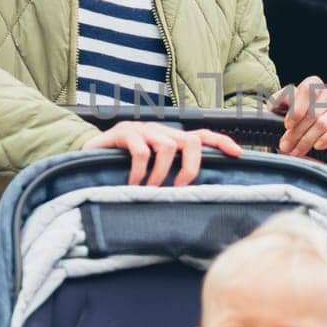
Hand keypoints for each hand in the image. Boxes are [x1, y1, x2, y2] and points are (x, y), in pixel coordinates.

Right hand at [88, 122, 241, 186]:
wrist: (87, 154)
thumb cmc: (122, 165)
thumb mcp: (150, 168)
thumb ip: (170, 173)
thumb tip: (191, 197)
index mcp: (170, 138)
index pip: (203, 134)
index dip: (222, 142)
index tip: (238, 154)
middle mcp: (161, 130)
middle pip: (191, 140)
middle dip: (191, 167)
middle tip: (180, 188)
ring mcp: (143, 129)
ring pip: (167, 147)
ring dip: (161, 174)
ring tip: (150, 189)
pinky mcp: (124, 133)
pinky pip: (141, 152)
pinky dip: (140, 172)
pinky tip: (133, 184)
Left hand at [267, 76, 326, 156]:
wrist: (301, 140)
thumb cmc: (289, 122)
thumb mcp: (278, 110)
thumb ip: (276, 103)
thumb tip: (275, 104)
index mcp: (311, 85)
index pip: (308, 90)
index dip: (297, 108)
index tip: (287, 125)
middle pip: (313, 112)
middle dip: (297, 132)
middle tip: (285, 146)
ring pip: (323, 124)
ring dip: (307, 140)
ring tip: (295, 152)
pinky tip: (317, 146)